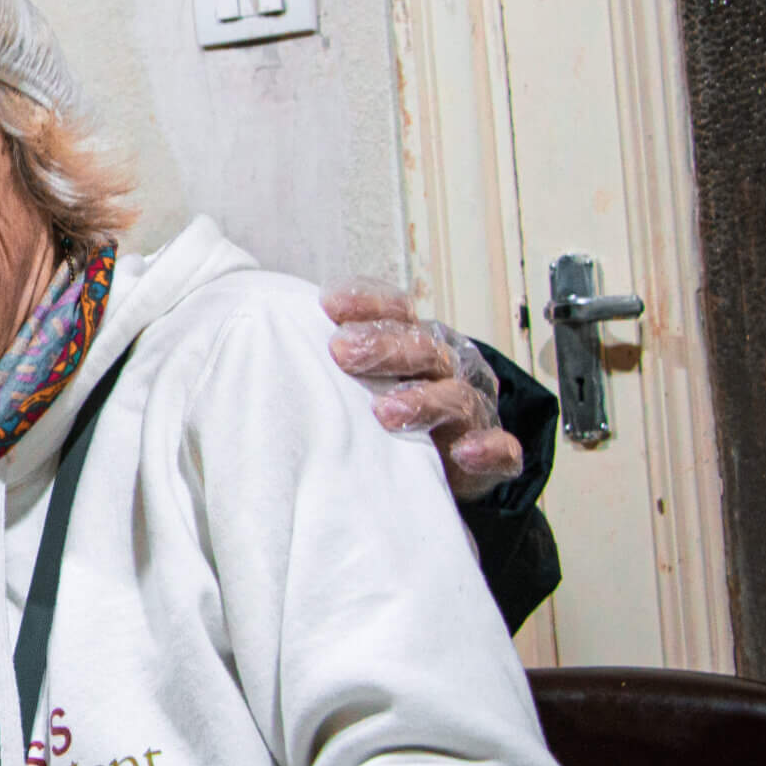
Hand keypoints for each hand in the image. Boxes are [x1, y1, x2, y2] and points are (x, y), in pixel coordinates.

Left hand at [322, 279, 520, 500]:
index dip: (369, 304)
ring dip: (424, 400)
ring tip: (387, 411)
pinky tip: (465, 451)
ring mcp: (471, 411)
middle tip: (343, 352)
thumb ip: (326, 358)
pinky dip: (488, 449)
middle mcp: (447, 368)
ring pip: (457, 396)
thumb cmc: (386, 408)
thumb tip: (263, 339)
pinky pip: (502, 451)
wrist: (442, 461)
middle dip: (385, 347)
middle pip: (424, 347)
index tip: (330, 305)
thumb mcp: (358, 379)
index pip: (398, 312)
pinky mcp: (489, 457)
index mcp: (417, 340)